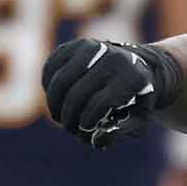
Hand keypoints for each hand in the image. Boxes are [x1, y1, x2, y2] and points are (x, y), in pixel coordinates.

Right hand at [42, 39, 177, 148]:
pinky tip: (55, 98)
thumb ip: (119, 132)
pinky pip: (51, 66)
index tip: (84, 131)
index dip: (87, 121)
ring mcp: (92, 47)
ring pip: (61, 80)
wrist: (138, 66)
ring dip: (54, 104)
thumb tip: (96, 141)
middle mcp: (112, 58)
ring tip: (59, 117)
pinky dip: (48, 85)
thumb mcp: (138, 119)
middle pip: (78, 93)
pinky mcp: (74, 44)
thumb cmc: (135, 99)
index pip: (101, 102)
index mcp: (132, 77)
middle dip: (69, 116)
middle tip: (69, 128)